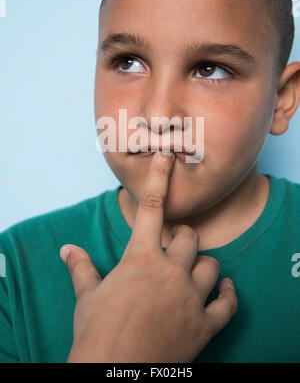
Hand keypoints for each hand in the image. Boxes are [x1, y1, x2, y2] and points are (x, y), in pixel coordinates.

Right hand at [60, 151, 237, 362]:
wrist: (115, 373)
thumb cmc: (98, 333)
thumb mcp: (87, 296)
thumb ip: (81, 268)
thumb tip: (66, 249)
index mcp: (140, 258)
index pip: (151, 206)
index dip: (158, 177)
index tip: (165, 156)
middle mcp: (171, 271)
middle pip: (189, 237)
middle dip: (182, 238)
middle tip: (173, 247)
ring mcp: (191, 298)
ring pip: (212, 265)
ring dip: (203, 265)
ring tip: (193, 270)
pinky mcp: (205, 325)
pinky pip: (228, 303)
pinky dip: (228, 295)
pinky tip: (225, 290)